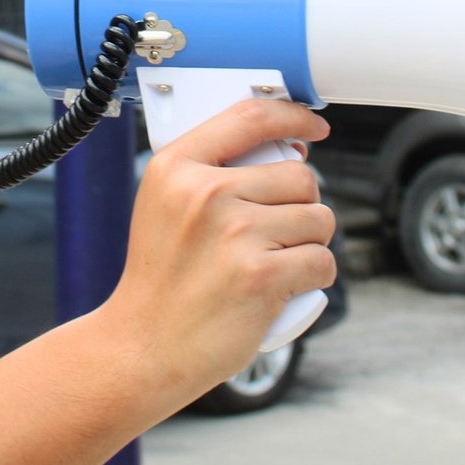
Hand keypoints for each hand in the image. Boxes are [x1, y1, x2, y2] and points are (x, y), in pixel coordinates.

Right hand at [101, 99, 336, 401]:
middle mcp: (205, 192)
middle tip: (274, 235)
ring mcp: (234, 233)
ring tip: (274, 262)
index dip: (293, 117)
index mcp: (176, 167)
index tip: (312, 127)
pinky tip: (283, 288)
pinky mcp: (260, 275)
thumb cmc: (161, 282)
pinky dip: (312, 277)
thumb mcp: (165, 207)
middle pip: (299, 176)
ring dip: (310, 243)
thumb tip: (290, 150)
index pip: (251, 117)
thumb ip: (212, 172)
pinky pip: (321, 261)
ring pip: (318, 218)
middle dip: (301, 205)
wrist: (143, 347)